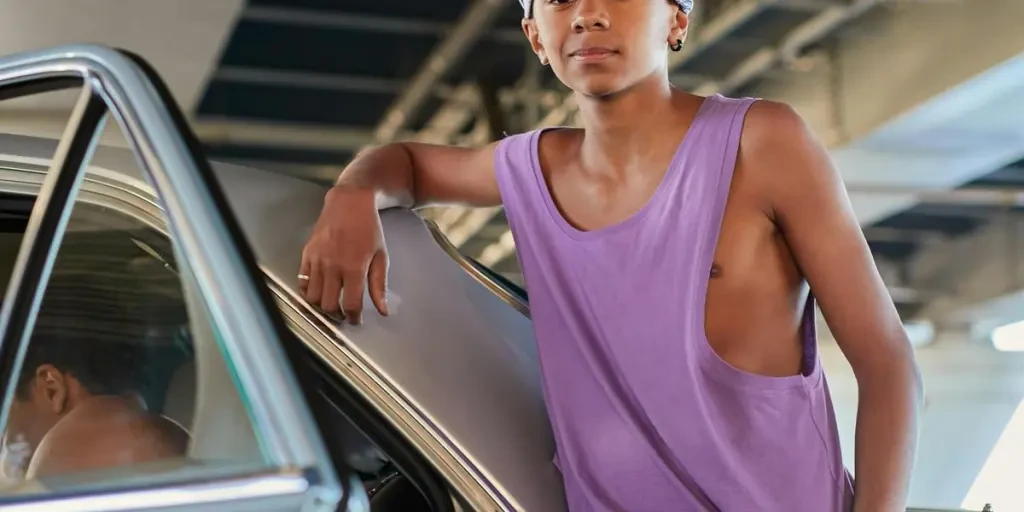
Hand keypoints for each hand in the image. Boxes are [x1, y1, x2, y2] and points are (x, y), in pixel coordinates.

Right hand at [299, 186, 388, 323]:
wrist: (349, 202)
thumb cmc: (368, 228)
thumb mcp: (381, 256)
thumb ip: (379, 285)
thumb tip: (383, 310)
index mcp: (354, 267)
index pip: (349, 304)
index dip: (353, 318)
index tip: (355, 320)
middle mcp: (333, 265)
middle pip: (328, 304)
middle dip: (336, 315)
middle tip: (343, 314)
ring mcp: (317, 260)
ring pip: (312, 296)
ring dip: (321, 306)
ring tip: (330, 305)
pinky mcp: (307, 254)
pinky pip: (302, 281)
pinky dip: (307, 292)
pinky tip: (317, 293)